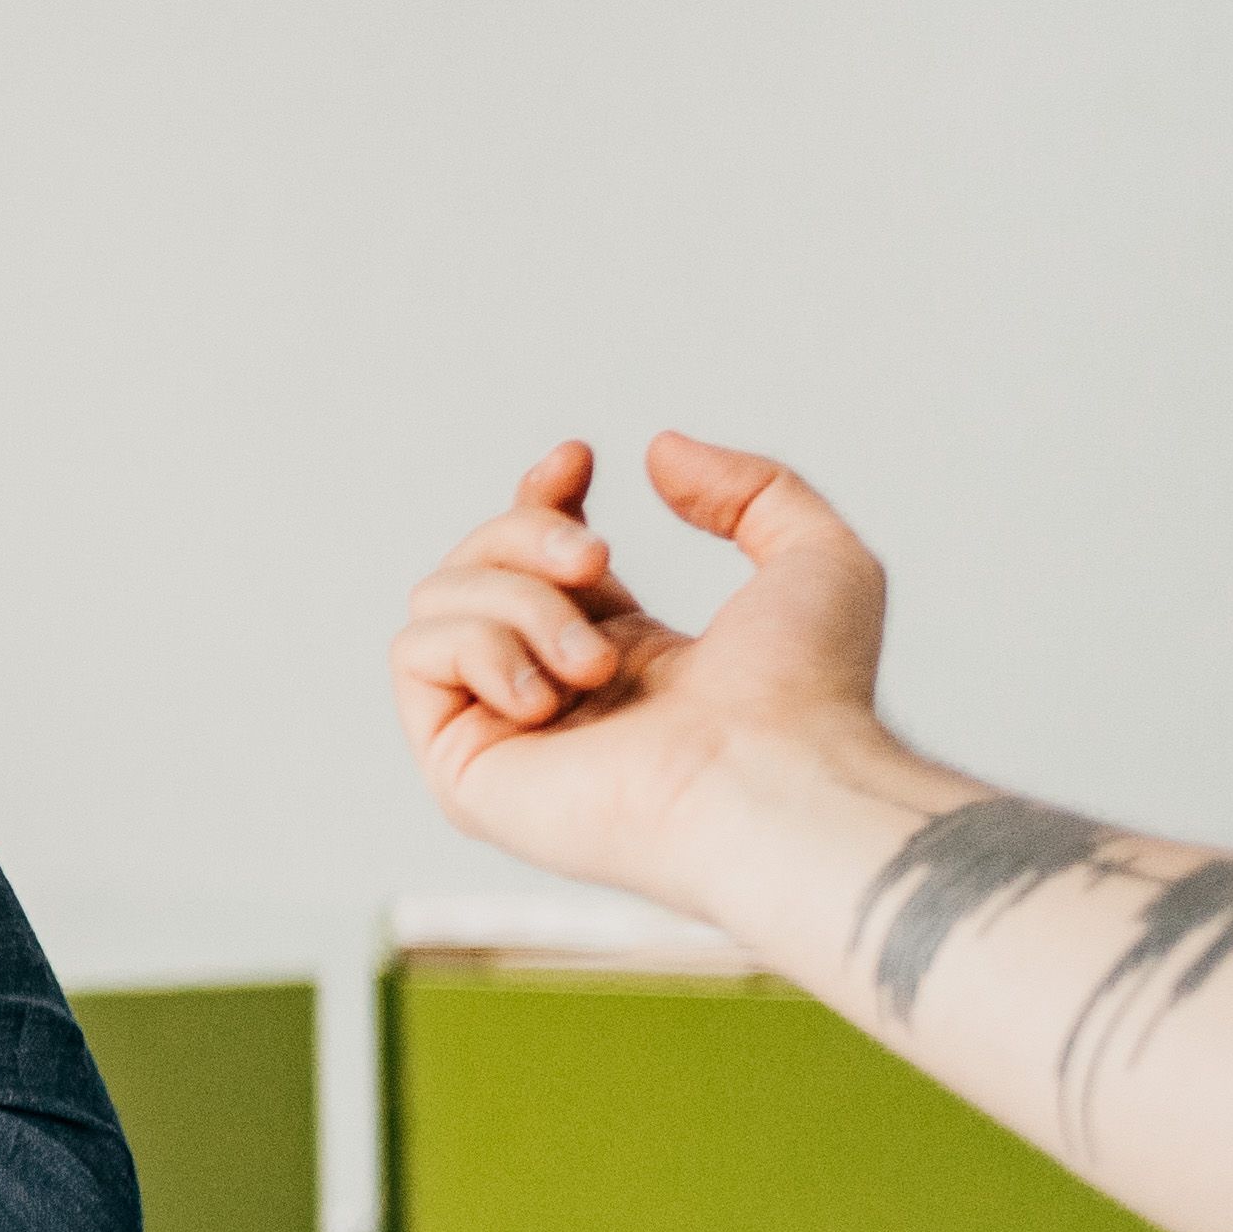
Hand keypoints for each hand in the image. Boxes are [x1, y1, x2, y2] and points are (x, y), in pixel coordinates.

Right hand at [391, 432, 894, 908]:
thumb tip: (658, 451)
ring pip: (439, 600)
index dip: (540, 497)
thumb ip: (753, 488)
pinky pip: (416, 657)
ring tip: (593, 661)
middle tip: (601, 562)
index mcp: (619, 652)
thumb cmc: (808, 696)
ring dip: (518, 601)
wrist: (775, 780)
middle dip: (529, 534)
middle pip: (475, 561)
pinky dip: (479, 648)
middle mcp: (551, 689)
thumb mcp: (816, 557)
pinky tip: (547, 698)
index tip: (581, 461)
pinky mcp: (463, 772)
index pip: (531, 558)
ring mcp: (502, 732)